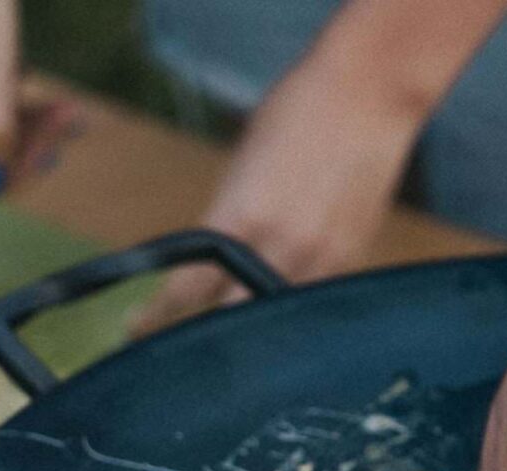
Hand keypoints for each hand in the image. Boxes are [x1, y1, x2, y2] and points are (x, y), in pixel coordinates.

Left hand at [132, 63, 417, 333]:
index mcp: (239, 217)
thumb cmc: (298, 112)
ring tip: (239, 327)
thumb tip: (213, 263)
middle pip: (230, 317)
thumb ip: (228, 219)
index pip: (187, 288)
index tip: (138, 330)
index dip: (159, 316)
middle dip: (207, 328)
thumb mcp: (244, 165)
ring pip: (274, 318)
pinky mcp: (349, 260)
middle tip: (186, 344)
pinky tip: (285, 299)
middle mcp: (280, 247)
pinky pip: (311, 300)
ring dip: (252, 323)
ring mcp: (320, 260)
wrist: (368, 91)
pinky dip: (292, 303)